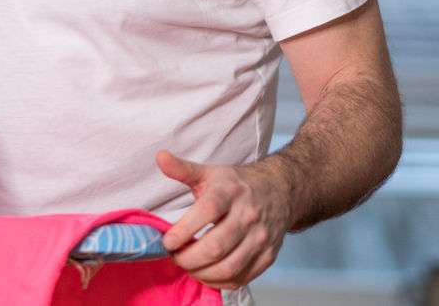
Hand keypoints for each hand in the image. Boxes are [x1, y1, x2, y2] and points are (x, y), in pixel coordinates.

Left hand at [156, 149, 292, 289]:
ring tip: (187, 266)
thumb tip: (160, 157)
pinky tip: (205, 274)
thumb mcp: (209, 172)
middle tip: (175, 257)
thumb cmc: (236, 185)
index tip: (167, 242)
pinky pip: (241, 278)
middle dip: (189, 258)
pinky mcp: (268, 256)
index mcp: (230, 192)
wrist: (279, 191)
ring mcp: (261, 238)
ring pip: (229, 267)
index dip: (184, 230)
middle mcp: (248, 215)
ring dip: (202, 273)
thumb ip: (182, 169)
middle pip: (217, 246)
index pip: (207, 212)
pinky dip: (218, 282)